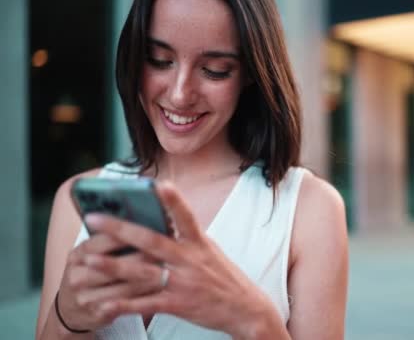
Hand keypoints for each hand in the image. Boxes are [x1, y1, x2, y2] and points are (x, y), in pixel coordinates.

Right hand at [56, 233, 161, 331]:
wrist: (69, 311)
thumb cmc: (87, 274)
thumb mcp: (88, 254)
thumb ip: (107, 240)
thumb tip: (140, 221)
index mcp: (77, 255)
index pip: (104, 240)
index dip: (129, 234)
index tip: (153, 229)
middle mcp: (78, 275)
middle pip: (117, 264)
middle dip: (145, 256)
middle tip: (168, 250)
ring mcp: (86, 297)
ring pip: (125, 285)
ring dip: (150, 277)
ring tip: (170, 268)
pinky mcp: (98, 313)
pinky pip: (127, 305)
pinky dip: (145, 296)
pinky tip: (161, 289)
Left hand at [83, 182, 277, 337]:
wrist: (245, 309)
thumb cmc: (223, 276)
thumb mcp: (209, 251)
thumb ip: (186, 237)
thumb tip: (161, 218)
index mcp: (199, 243)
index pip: (186, 217)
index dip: (173, 201)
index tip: (158, 184)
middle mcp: (190, 260)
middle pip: (151, 241)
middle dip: (120, 229)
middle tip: (94, 218)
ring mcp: (183, 283)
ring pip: (142, 272)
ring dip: (112, 266)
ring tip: (88, 260)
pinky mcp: (178, 304)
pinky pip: (145, 304)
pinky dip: (124, 304)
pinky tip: (104, 303)